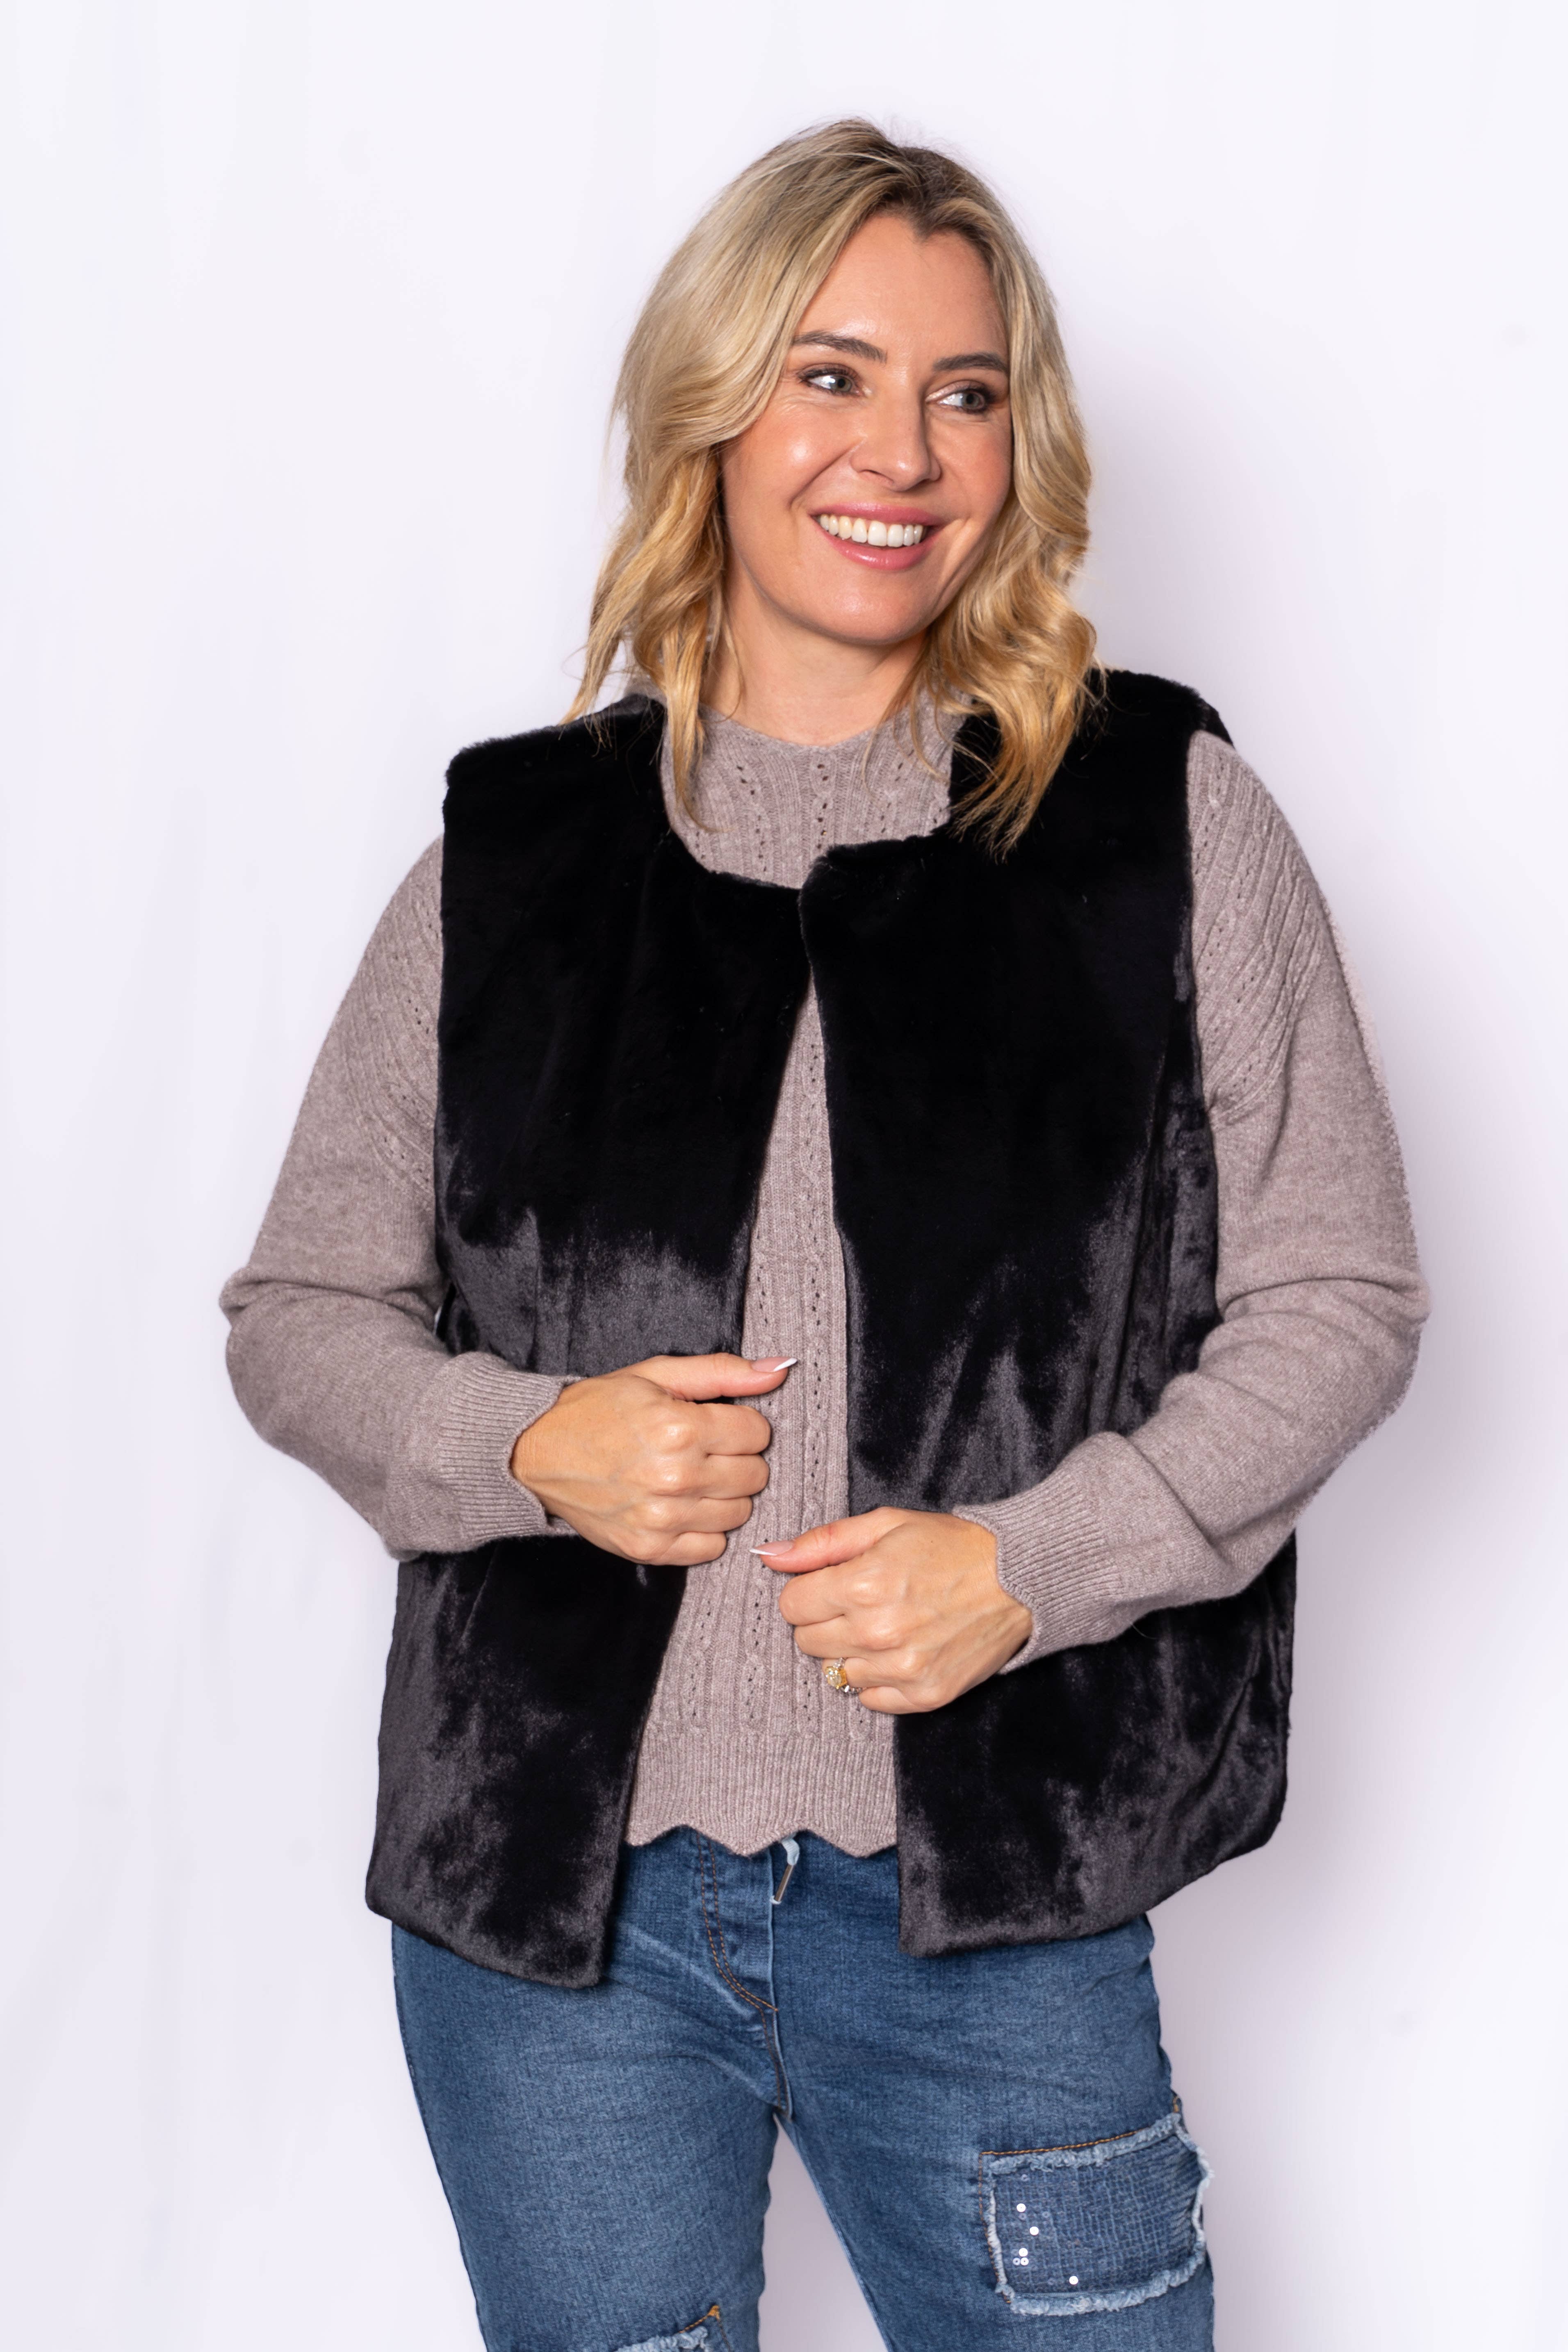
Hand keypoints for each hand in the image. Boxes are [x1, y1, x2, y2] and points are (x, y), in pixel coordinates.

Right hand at [509, 1353, 792, 1565]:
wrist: (536, 1452)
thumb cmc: (597, 1409)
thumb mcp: (657, 1374)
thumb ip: (723, 1372)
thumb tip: (778, 1369)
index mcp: (680, 1428)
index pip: (758, 1434)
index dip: (741, 1425)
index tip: (716, 1423)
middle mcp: (675, 1477)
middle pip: (755, 1475)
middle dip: (736, 1458)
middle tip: (703, 1449)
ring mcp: (662, 1518)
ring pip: (739, 1513)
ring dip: (723, 1494)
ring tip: (690, 1476)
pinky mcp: (649, 1548)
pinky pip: (712, 1547)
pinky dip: (704, 1528)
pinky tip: (681, 1506)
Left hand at [759, 1508, 1030, 1712]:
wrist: (1019, 1579)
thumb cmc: (951, 1546)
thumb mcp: (886, 1524)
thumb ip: (823, 1542)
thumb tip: (769, 1555)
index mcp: (862, 1585)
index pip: (791, 1606)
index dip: (808, 1591)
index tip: (832, 1584)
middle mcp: (877, 1633)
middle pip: (808, 1641)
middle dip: (825, 1620)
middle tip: (861, 1602)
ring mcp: (902, 1669)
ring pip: (837, 1672)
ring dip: (852, 1650)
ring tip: (886, 1625)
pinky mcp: (925, 1695)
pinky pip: (871, 1699)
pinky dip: (878, 1679)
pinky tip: (901, 1650)